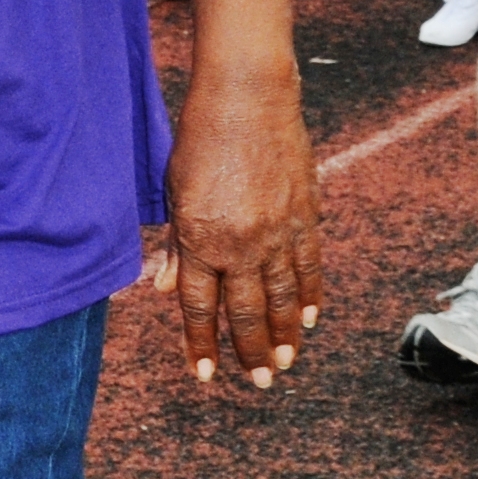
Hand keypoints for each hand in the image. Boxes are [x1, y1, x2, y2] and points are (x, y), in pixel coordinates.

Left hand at [164, 75, 322, 385]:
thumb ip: (176, 243)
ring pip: (283, 297)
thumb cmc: (201, 138)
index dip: (202, 344)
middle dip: (252, 351)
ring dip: (285, 334)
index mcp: (202, 239)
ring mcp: (278, 232)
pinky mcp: (305, 215)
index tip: (206, 374)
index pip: (200, 307)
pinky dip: (310, 295)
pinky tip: (310, 318)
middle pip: (246, 312)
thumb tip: (167, 287)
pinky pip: (309, 266)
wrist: (249, 97)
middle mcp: (241, 244)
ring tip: (287, 363)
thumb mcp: (175, 191)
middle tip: (261, 381)